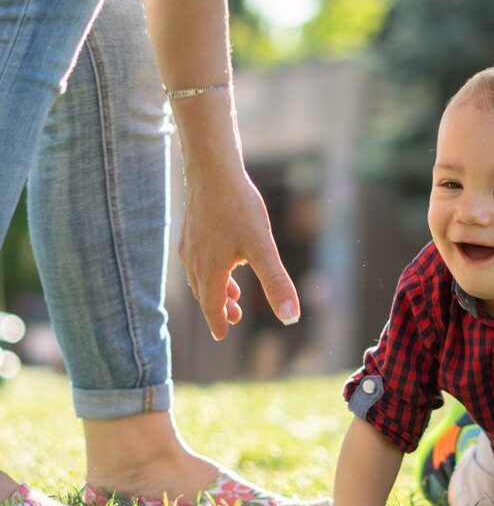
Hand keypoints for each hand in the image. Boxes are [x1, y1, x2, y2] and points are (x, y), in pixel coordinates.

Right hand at [178, 167, 298, 339]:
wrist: (213, 170)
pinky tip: (225, 257)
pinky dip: (211, 268)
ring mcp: (191, 242)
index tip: (221, 335)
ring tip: (233, 293)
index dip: (218, 321)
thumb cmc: (239, 207)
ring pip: (201, 275)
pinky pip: (198, 257)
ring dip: (215, 288)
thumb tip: (291, 317)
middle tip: (233, 318)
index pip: (212, 304)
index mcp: (211, 269)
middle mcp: (195, 259)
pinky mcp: (192, 227)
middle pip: (205, 292)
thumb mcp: (263, 247)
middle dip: (219, 307)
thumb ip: (276, 283)